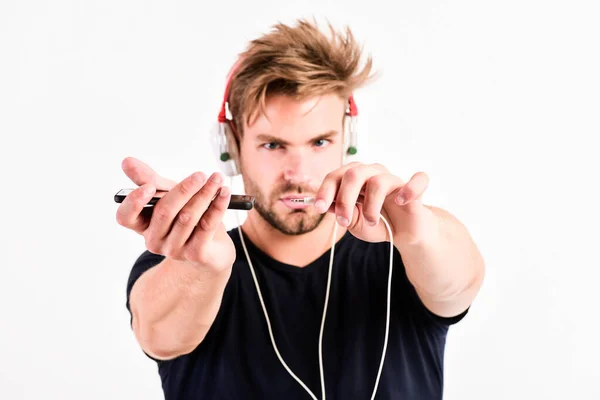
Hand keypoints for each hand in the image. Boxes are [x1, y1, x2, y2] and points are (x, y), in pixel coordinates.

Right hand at [116, 157, 234, 271]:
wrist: (213, 247)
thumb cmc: (187, 216)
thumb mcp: (169, 195)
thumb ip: (149, 179)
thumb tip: (126, 161)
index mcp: (143, 225)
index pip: (125, 217)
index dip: (134, 202)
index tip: (149, 186)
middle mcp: (154, 240)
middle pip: (164, 212)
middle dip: (183, 190)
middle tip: (200, 175)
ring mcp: (175, 250)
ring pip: (188, 217)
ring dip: (205, 194)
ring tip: (217, 179)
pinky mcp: (197, 254)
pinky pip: (207, 226)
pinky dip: (217, 206)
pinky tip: (224, 192)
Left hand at [313, 162, 433, 244]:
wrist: (403, 233)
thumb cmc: (377, 223)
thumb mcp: (353, 222)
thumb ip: (340, 211)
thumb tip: (326, 204)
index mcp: (354, 179)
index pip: (336, 176)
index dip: (325, 190)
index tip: (319, 207)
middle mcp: (373, 173)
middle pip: (354, 174)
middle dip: (345, 199)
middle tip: (343, 222)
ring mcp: (394, 179)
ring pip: (377, 181)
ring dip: (371, 206)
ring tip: (371, 221)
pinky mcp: (415, 188)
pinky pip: (417, 180)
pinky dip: (408, 190)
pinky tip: (400, 201)